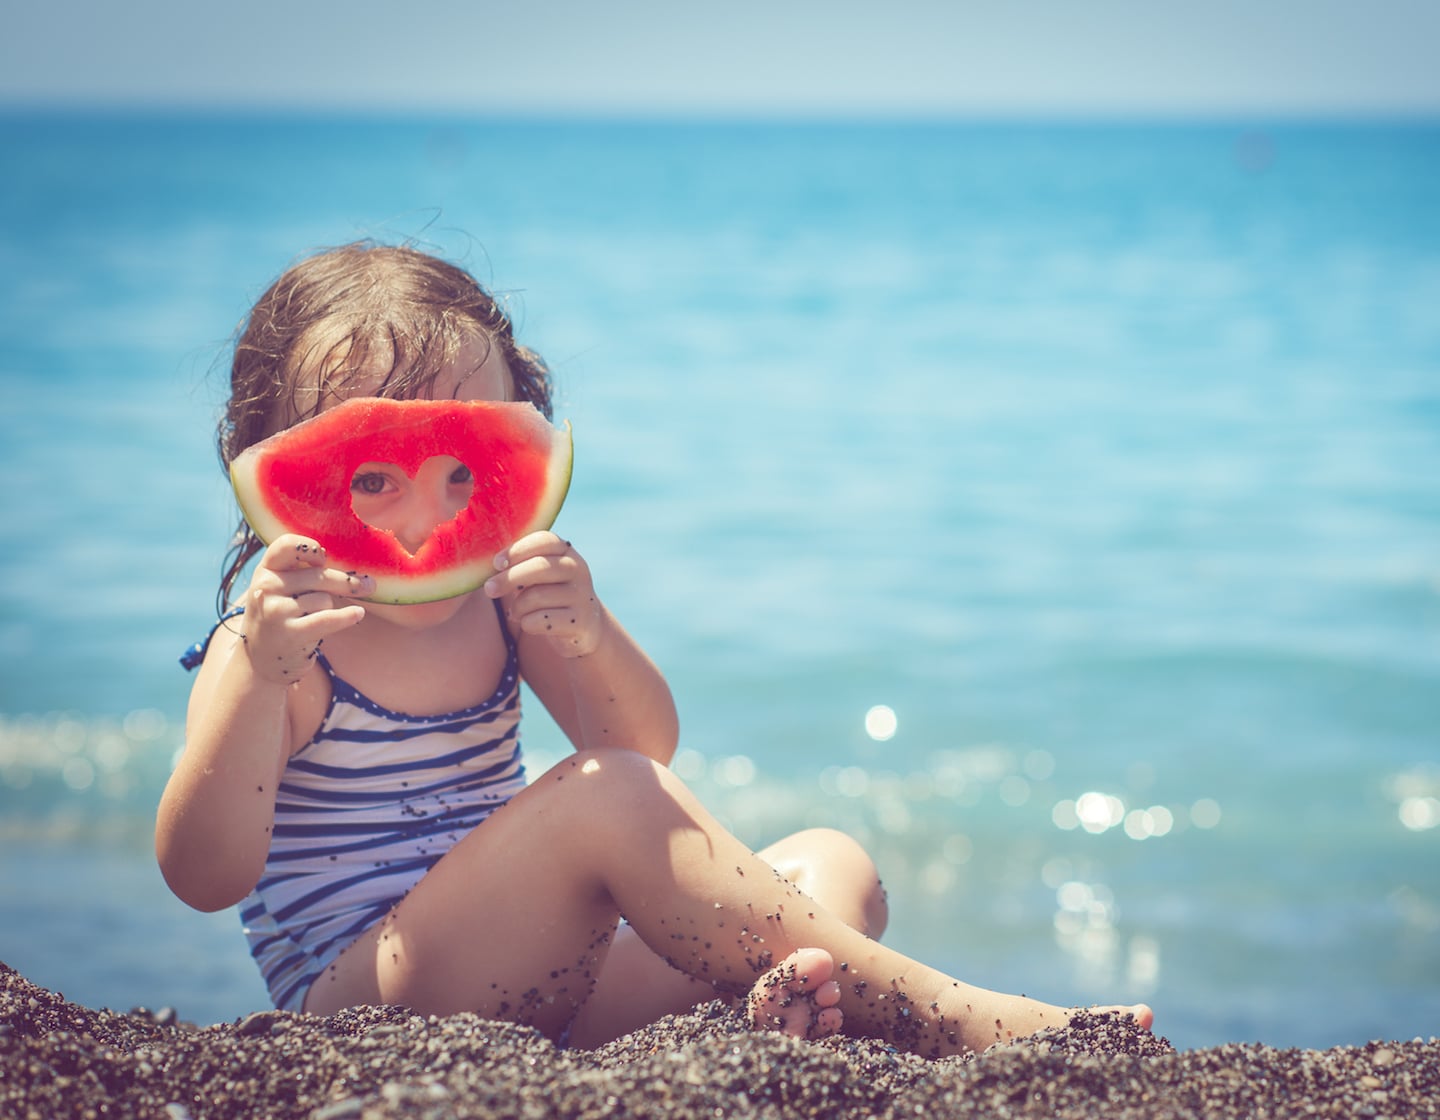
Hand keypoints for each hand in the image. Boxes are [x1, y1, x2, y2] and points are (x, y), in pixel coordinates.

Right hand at [240, 534, 371, 682]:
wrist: (260, 660)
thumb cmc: (280, 617)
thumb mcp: (280, 589)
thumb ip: (301, 572)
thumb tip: (351, 567)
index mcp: (266, 570)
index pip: (287, 545)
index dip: (311, 549)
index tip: (325, 558)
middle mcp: (267, 587)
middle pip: (318, 575)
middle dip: (346, 582)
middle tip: (368, 585)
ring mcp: (276, 611)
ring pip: (325, 599)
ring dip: (330, 609)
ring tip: (317, 619)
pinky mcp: (290, 633)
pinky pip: (328, 618)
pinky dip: (346, 616)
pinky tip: (358, 614)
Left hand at [484, 531, 603, 658]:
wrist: (584, 624)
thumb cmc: (549, 592)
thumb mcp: (538, 573)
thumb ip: (520, 563)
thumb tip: (486, 561)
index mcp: (566, 551)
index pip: (544, 540)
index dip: (517, 550)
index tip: (497, 563)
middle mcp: (578, 569)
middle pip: (540, 567)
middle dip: (509, 578)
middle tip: (489, 589)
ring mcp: (582, 595)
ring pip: (537, 596)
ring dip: (517, 607)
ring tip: (516, 612)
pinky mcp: (581, 621)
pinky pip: (542, 621)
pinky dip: (527, 623)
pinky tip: (529, 623)